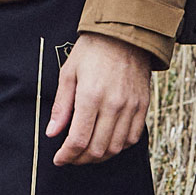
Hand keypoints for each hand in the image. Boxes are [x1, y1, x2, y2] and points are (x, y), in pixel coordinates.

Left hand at [47, 34, 151, 164]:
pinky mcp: (143, 106)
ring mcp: (131, 107)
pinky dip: (118, 147)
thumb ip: (61, 106)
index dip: (66, 155)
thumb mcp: (69, 73)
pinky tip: (107, 142)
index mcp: (91, 95)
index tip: (59, 159)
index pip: (78, 139)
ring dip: (99, 156)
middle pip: (97, 148)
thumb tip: (52, 133)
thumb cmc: (93, 50)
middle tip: (70, 157)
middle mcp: (113, 104)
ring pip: (115, 147)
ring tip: (87, 153)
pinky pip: (132, 138)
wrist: (125, 34)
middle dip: (80, 159)